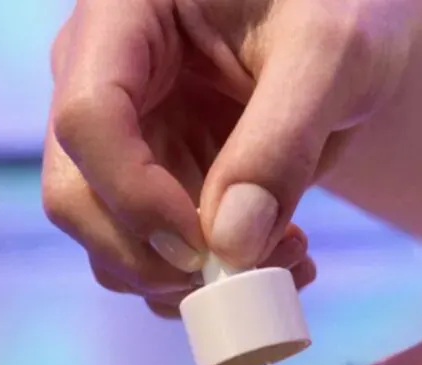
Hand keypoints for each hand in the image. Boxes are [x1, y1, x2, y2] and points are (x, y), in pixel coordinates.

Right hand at [43, 0, 413, 314]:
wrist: (345, 19)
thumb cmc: (336, 3)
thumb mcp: (333, 55)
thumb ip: (282, 142)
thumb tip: (231, 247)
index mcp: (123, 13)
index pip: (88, 119)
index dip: (135, 196)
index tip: (205, 246)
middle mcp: (97, 74)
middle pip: (76, 194)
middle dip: (150, 257)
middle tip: (239, 277)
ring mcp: (117, 133)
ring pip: (106, 239)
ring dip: (183, 280)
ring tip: (282, 260)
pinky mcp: (145, 178)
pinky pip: (150, 252)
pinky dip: (204, 280)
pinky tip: (274, 259)